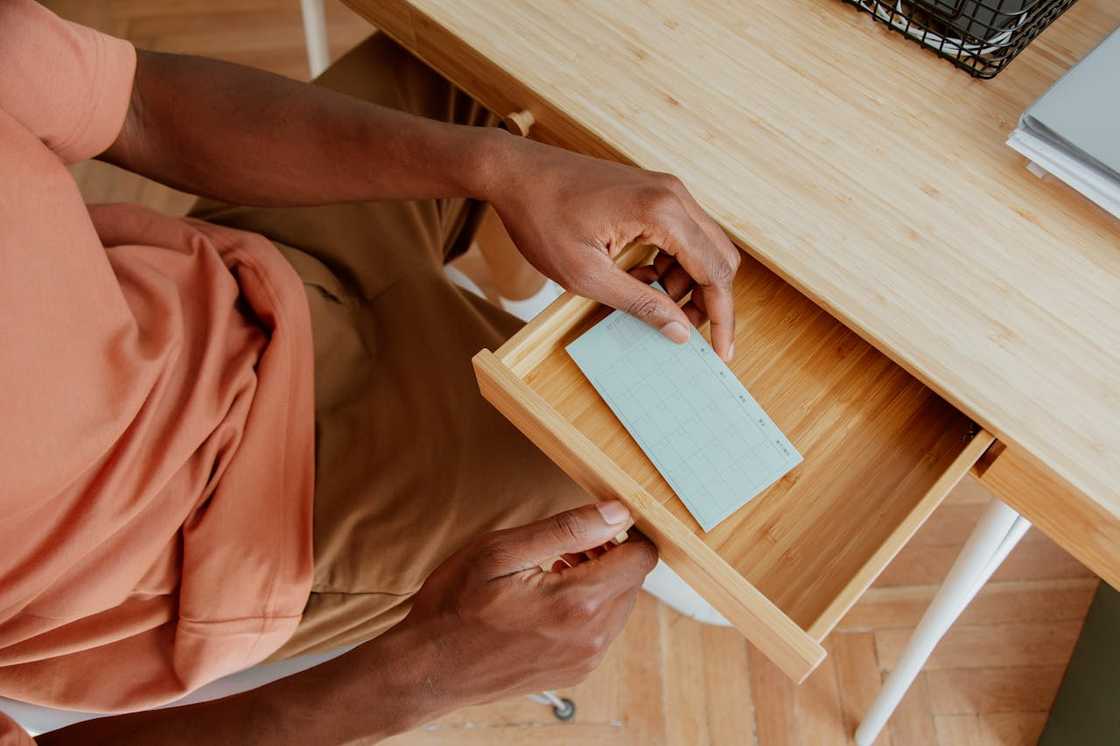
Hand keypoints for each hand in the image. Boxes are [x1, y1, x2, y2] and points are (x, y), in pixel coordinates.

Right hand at [398, 501, 656, 711]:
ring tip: (551, 571)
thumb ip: (567, 529)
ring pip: (619, 604)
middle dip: (606, 556)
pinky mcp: (576, 671)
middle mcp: (592, 637)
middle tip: (561, 549)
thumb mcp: (502, 551)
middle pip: (632, 580)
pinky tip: (547, 600)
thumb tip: (617, 512)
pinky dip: (585, 608)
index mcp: (578, 602)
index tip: (591, 527)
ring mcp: (586, 659)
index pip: (641, 557)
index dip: (621, 533)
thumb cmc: (454, 607)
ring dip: (596, 581)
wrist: (428, 669)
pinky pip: (602, 629)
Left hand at [485, 135, 740, 359]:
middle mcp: (674, 194)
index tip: (720, 352)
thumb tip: (680, 332)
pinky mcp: (652, 192)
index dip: (721, 316)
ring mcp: (665, 189)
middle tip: (681, 329)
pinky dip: (671, 263)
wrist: (516, 173)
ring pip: (702, 247)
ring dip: (686, 282)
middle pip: (719, 257)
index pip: (714, 271)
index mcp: (662, 212)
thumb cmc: (542, 219)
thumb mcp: (587, 275)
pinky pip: (681, 234)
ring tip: (649, 301)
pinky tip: (640, 278)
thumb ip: (640, 304)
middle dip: (707, 300)